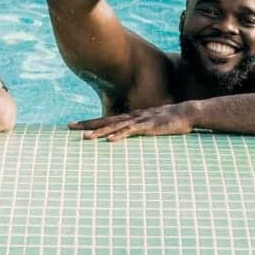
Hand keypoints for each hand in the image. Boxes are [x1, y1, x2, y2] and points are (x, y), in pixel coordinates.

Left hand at [68, 104, 193, 141]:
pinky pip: (131, 132)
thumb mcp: (149, 125)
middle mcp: (130, 117)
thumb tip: (125, 136)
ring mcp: (138, 121)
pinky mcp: (148, 126)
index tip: (73, 125)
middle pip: (104, 121)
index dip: (89, 122)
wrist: (186, 113)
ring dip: (100, 132)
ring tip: (85, 138)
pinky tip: (110, 141)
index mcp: (129, 117)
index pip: (105, 120)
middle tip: (69, 127)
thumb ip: (137, 129)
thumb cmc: (168, 121)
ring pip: (115, 127)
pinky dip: (120, 136)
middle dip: (86, 124)